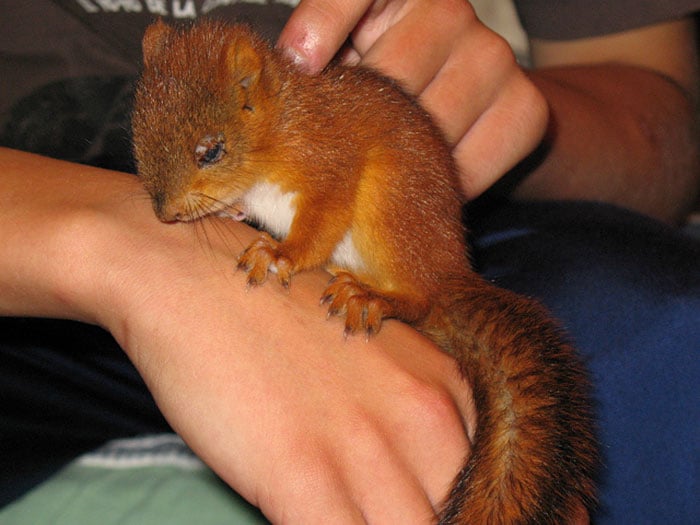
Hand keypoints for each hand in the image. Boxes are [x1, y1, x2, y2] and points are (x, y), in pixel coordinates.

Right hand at [0, 150, 473, 522]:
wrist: (193, 277)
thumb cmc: (278, 317)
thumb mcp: (378, 358)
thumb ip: (410, 421)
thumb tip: (417, 491)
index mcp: (446, 389)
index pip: (489, 490)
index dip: (461, 516)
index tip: (417, 511)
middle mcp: (424, 416)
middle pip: (460, 517)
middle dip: (423, 524)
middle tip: (380, 517)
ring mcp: (366, 446)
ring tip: (346, 516)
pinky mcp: (303, 474)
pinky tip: (306, 521)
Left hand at [278, 0, 547, 198]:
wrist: (477, 101)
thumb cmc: (390, 77)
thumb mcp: (350, 53)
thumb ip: (320, 56)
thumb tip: (284, 75)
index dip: (326, 21)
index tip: (301, 64)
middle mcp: (450, 10)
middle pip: (390, 75)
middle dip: (358, 122)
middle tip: (341, 148)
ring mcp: (494, 58)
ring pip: (428, 126)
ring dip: (399, 158)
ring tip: (382, 165)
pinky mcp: (524, 108)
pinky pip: (469, 164)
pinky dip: (438, 181)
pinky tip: (421, 175)